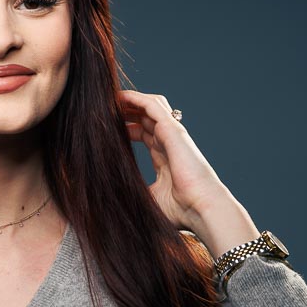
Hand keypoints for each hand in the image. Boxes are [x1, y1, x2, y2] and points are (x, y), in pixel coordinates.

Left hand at [120, 89, 225, 229]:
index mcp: (164, 157)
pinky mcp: (173, 130)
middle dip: (127, 111)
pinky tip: (120, 97)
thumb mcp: (150, 199)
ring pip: (150, 106)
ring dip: (131, 101)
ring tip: (111, 99)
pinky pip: (153, 106)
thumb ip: (135, 192)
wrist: (201, 208)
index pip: (145, 134)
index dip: (128, 127)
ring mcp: (172, 134)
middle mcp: (169, 142)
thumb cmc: (182, 210)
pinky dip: (137, 98)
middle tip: (105, 109)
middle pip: (146, 117)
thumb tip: (112, 197)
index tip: (108, 128)